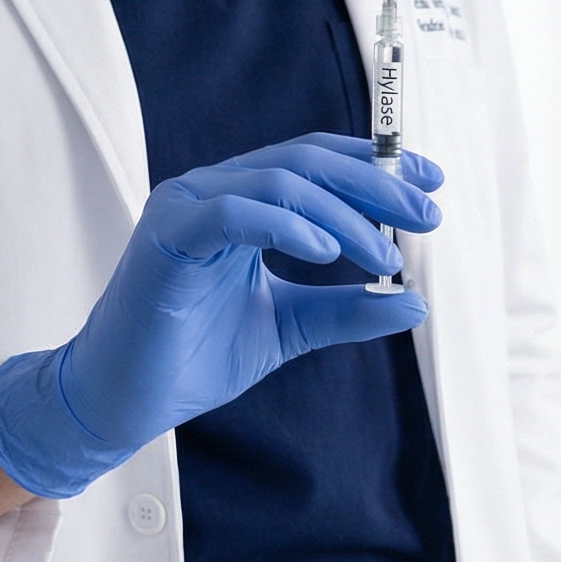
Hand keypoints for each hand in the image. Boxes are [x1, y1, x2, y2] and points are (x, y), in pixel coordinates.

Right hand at [0, 135, 442, 499]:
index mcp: (243, 203)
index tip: (432, 183)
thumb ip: (346, 310)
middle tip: (426, 216)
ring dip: (345, 217)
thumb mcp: (290, 328)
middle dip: (376, 185)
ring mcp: (187, 210)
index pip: (317, 163)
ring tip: (386, 257)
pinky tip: (329, 254)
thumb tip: (415, 301)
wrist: (127, 398)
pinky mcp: (167, 239)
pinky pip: (234, 213)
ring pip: (280, 184)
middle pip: (307, 165)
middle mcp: (214, 193)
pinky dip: (287, 226)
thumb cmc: (195, 356)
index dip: (377, 165)